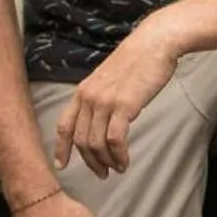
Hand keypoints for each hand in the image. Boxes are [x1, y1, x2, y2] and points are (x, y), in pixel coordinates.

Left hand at [56, 27, 177, 177]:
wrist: (154, 43)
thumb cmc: (138, 59)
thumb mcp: (109, 77)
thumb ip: (101, 96)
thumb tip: (103, 119)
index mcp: (83, 91)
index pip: (64, 125)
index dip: (62, 148)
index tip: (62, 164)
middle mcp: (89, 97)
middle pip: (81, 140)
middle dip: (90, 161)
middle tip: (102, 173)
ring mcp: (105, 102)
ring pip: (96, 143)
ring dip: (106, 161)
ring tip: (117, 168)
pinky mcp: (124, 105)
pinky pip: (115, 140)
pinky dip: (119, 155)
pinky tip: (125, 160)